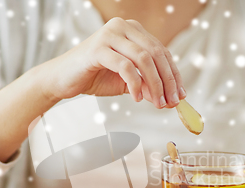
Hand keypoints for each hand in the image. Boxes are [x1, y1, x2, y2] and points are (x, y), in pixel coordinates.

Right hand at [39, 17, 185, 108]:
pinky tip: (137, 98)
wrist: (63, 80)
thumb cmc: (95, 77)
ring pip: (143, 59)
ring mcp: (109, 35)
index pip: (162, 51)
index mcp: (133, 30)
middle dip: (167, 81)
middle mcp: (122, 27)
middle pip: (156, 53)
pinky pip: (125, 66)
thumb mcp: (128, 83)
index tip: (181, 95)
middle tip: (171, 102)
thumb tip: (170, 99)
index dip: (174, 74)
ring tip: (157, 103)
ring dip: (154, 84)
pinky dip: (135, 84)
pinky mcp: (98, 48)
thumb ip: (148, 86)